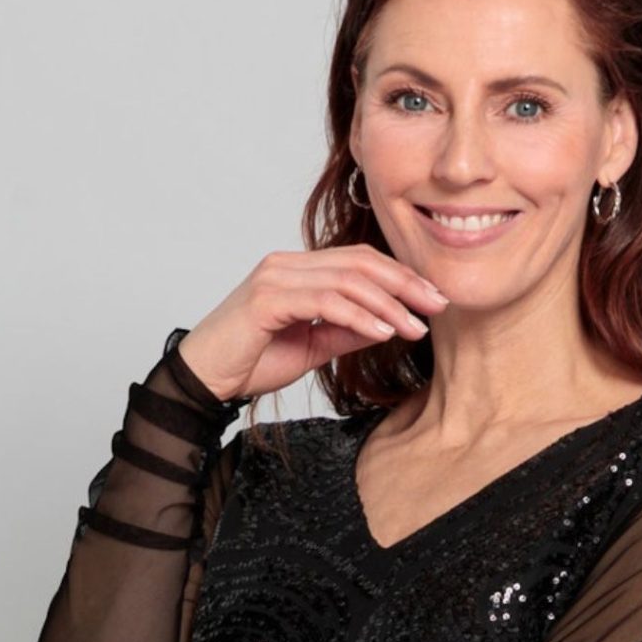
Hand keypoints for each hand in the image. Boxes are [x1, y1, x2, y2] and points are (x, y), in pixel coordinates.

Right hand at [175, 243, 450, 401]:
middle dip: (404, 284)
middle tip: (438, 305)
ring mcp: (275, 278)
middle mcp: (287, 265)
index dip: (400, 277)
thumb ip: (346, 331)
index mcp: (297, 270)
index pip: (359, 261)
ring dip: (388, 304)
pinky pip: (325, 301)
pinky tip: (382, 332)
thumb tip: (387, 325)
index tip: (432, 299)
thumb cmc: (250, 362)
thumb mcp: (312, 347)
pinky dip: (359, 316)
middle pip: (360, 263)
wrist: (203, 380)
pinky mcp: (267, 299)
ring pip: (347, 280)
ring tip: (414, 327)